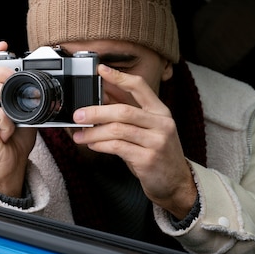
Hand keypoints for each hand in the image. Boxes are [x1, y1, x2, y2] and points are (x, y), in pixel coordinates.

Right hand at [0, 41, 35, 196]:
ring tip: (12, 110)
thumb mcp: (22, 110)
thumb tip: (31, 79)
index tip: (3, 45)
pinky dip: (7, 120)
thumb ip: (21, 94)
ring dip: (4, 95)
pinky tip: (7, 131)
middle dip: (1, 73)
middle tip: (14, 80)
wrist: (10, 165)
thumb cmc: (14, 140)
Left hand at [72, 65, 197, 219]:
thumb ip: (128, 112)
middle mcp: (161, 124)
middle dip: (96, 111)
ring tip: (80, 135)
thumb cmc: (158, 153)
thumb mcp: (148, 129)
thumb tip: (103, 95)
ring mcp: (156, 142)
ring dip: (94, 132)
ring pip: (118, 130)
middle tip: (78, 115)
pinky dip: (101, 145)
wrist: (176, 183)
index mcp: (161, 111)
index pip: (140, 87)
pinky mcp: (148, 159)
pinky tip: (92, 145)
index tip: (100, 70)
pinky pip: (118, 148)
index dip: (119, 77)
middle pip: (123, 110)